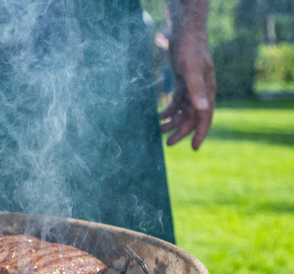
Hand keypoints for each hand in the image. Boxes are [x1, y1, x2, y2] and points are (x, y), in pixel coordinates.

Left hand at [161, 0, 214, 149]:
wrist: (185, 33)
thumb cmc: (190, 50)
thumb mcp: (192, 70)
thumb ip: (197, 90)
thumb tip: (203, 109)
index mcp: (207, 92)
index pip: (206, 117)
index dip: (200, 133)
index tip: (194, 148)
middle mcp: (201, 93)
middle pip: (192, 118)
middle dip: (181, 131)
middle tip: (168, 143)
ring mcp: (192, 89)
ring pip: (183, 112)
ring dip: (172, 122)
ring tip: (159, 130)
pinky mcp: (182, 84)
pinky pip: (177, 103)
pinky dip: (168, 110)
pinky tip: (158, 117)